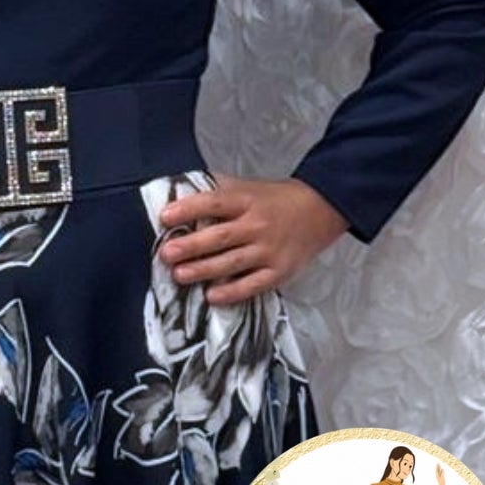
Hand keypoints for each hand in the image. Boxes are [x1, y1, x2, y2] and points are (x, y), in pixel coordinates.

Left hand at [155, 174, 350, 305]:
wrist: (320, 210)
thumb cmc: (274, 200)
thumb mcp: (248, 187)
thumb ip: (218, 192)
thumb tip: (179, 195)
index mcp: (247, 200)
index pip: (214, 203)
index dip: (189, 209)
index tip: (165, 217)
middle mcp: (257, 225)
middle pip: (220, 237)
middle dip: (191, 246)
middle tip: (167, 254)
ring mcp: (269, 250)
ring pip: (232, 262)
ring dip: (204, 270)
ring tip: (179, 275)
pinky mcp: (279, 271)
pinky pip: (253, 284)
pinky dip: (233, 292)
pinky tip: (212, 296)